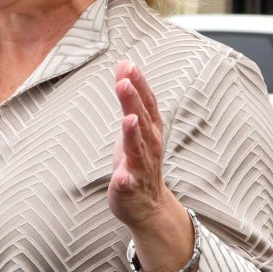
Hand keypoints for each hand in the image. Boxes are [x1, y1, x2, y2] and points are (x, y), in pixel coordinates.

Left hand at [108, 60, 171, 226]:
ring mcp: (140, 168)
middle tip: (124, 82)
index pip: (147, 103)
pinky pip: (129, 184)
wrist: (148, 206)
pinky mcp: (130, 188)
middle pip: (142, 120)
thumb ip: (130, 98)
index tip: (128, 65)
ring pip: (138, 149)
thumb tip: (125, 65)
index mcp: (150, 130)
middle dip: (134, 101)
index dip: (139, 84)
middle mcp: (149, 146)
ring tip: (127, 119)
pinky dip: (126, 179)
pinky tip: (121, 176)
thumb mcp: (134, 125)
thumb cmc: (138, 159)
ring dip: (133, 134)